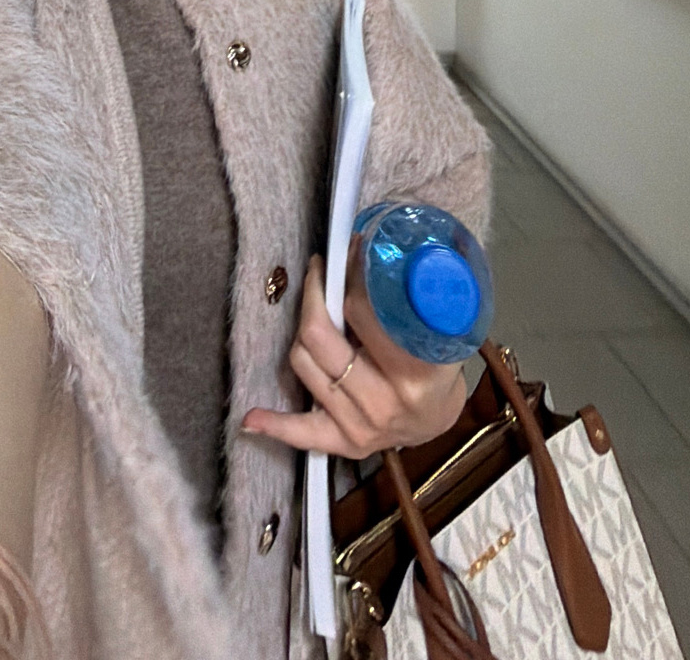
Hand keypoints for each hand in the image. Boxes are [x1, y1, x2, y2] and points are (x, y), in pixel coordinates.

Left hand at [240, 247, 466, 459]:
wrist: (438, 417)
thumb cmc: (437, 363)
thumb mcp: (436, 327)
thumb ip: (405, 294)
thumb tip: (361, 245)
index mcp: (413, 372)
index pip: (360, 312)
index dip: (347, 274)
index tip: (346, 251)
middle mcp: (383, 403)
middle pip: (319, 337)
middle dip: (315, 296)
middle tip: (321, 272)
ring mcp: (360, 427)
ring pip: (303, 364)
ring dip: (302, 332)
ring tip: (315, 310)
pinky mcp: (343, 443)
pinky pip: (301, 433)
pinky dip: (275, 425)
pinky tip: (250, 418)